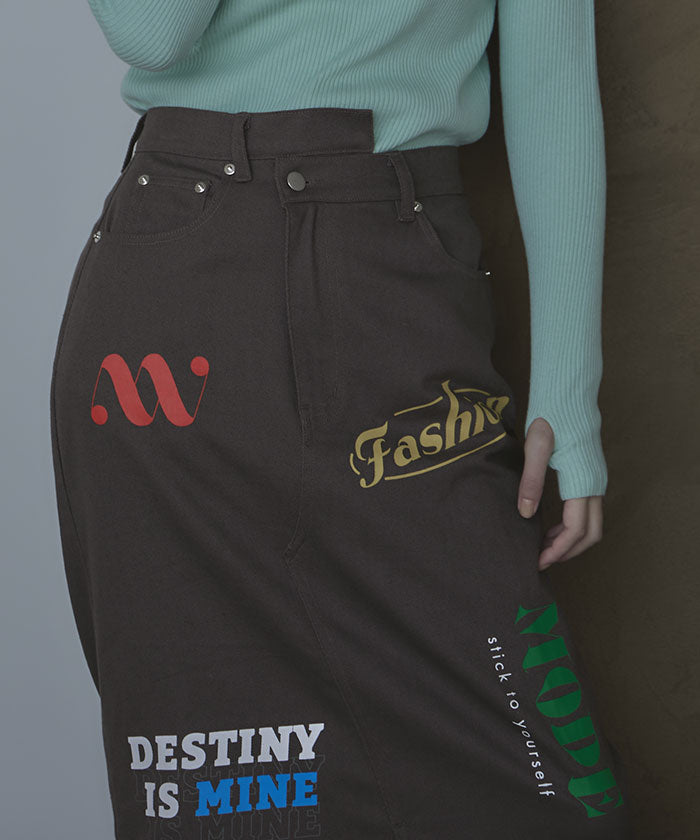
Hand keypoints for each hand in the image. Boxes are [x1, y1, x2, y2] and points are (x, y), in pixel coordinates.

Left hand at [516, 417, 603, 570]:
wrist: (568, 393)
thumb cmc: (550, 414)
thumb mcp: (535, 446)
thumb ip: (531, 481)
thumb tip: (525, 514)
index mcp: (583, 480)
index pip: (575, 529)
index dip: (557, 550)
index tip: (538, 560)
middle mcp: (595, 484)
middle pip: (591, 534)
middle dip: (568, 552)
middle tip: (540, 559)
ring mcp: (597, 480)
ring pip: (593, 524)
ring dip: (571, 541)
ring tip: (543, 545)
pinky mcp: (592, 475)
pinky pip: (589, 511)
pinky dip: (574, 527)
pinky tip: (551, 526)